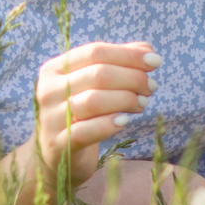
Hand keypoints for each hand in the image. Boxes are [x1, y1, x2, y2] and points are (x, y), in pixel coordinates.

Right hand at [31, 41, 157, 185]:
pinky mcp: (58, 144)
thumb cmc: (81, 113)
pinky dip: (109, 124)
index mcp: (55, 68)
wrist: (56, 155)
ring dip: (126, 99)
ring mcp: (51, 118)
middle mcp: (48, 90)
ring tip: (143, 103)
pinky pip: (86, 131)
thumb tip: (147, 48)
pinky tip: (125, 120)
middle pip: (98, 74)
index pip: (95, 52)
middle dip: (132, 78)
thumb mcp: (94, 85)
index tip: (156, 61)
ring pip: (94, 100)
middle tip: (151, 87)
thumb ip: (118, 63)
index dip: (128, 55)